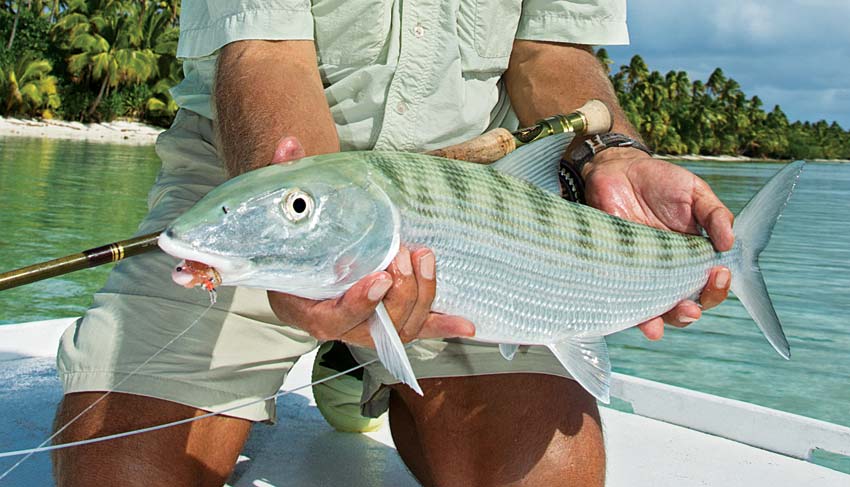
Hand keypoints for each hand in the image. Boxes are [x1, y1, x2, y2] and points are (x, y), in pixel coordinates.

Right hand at [264, 136, 474, 347]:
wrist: (301, 257)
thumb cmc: (293, 239)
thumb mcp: (286, 211)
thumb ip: (284, 178)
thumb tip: (289, 143)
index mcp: (305, 306)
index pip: (330, 319)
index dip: (357, 304)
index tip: (378, 279)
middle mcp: (338, 322)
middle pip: (376, 327)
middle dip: (400, 293)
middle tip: (405, 254)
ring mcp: (366, 325)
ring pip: (401, 328)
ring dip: (421, 295)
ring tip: (424, 257)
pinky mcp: (389, 321)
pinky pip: (418, 327)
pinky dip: (443, 326)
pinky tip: (465, 324)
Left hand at [583, 148, 733, 339]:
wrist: (617, 170)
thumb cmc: (659, 182)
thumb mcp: (695, 192)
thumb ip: (715, 214)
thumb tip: (730, 243)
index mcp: (693, 255)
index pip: (710, 283)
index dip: (717, 287)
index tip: (719, 275)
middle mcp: (668, 270)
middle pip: (687, 303)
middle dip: (695, 309)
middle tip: (694, 304)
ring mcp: (641, 273)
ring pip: (659, 309)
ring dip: (670, 319)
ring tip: (679, 314)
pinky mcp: (616, 271)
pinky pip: (626, 300)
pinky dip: (639, 317)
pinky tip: (649, 325)